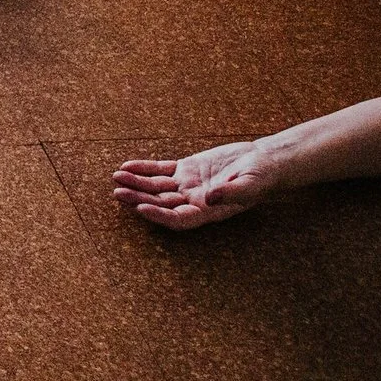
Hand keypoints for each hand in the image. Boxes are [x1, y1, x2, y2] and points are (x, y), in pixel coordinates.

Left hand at [111, 143, 273, 228]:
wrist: (264, 161)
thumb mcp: (250, 185)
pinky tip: (127, 166)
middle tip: (118, 193)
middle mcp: (194, 201)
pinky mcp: (186, 169)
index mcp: (208, 212)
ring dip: (136, 183)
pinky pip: (160, 170)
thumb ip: (230, 193)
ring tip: (116, 178)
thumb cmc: (262, 177)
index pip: (178, 219)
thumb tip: (209, 199)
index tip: (141, 209)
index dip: (159, 216)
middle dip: (138, 199)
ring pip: (156, 187)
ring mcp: (188, 185)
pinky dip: (144, 168)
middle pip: (160, 204)